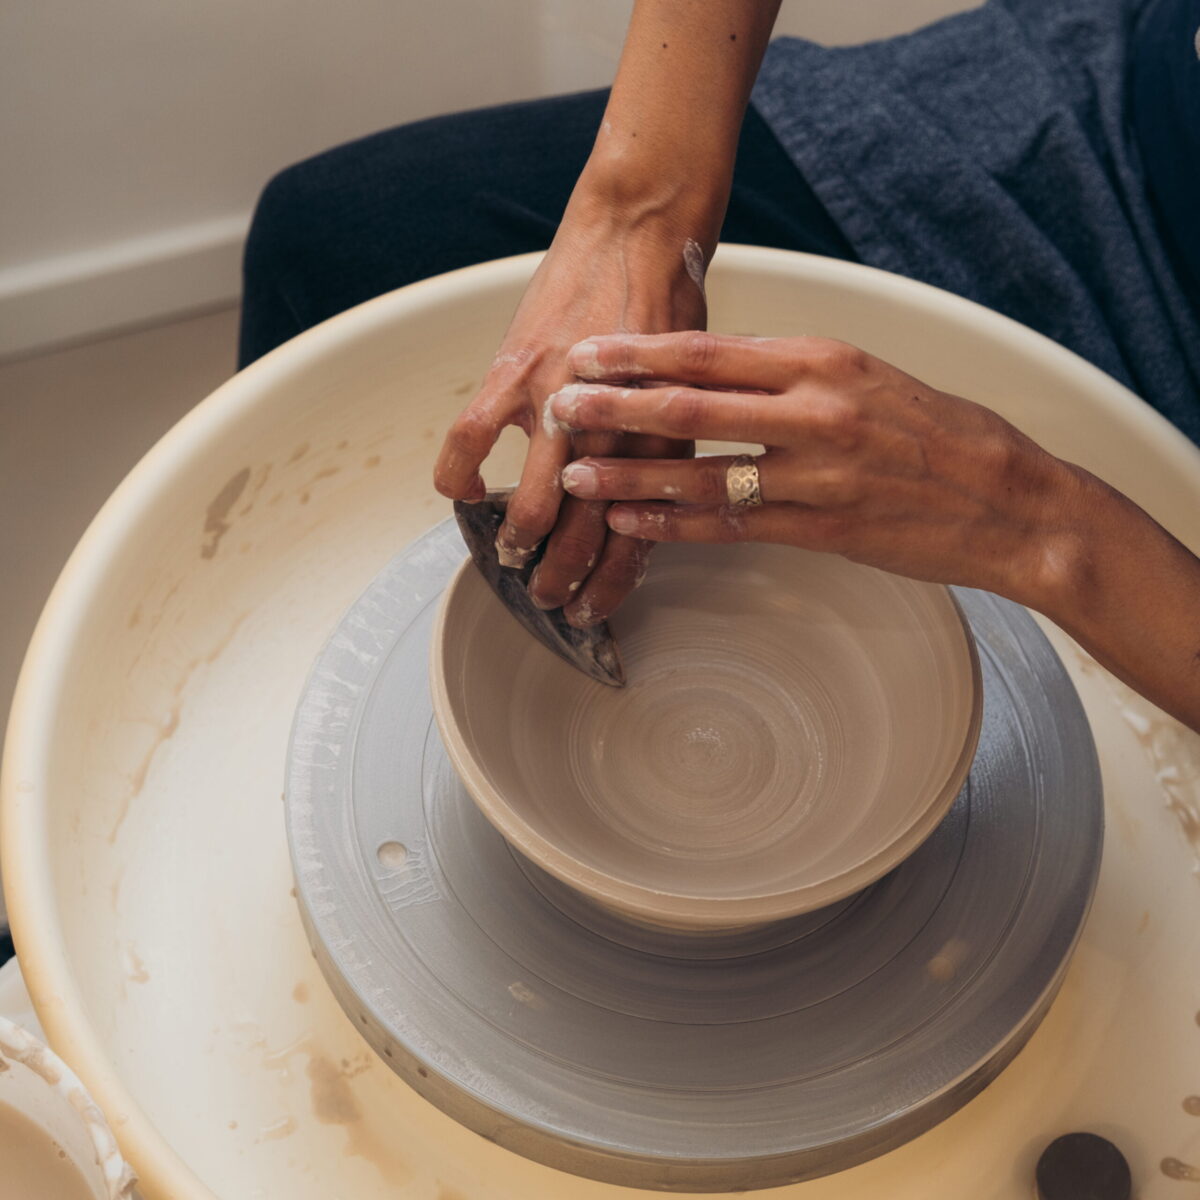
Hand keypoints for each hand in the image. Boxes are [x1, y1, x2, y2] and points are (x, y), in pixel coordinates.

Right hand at [432, 192, 703, 625]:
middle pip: (585, 532)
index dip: (612, 581)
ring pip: (535, 503)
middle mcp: (615, 432)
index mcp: (661, 441)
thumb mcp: (688, 390)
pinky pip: (469, 442)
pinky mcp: (515, 372)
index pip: (636, 534)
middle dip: (562, 579)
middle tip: (548, 599)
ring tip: (510, 556)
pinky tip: (465, 490)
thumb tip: (638, 498)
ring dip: (518, 542)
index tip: (594, 610)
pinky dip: (460, 474)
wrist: (642, 232)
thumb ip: (662, 443)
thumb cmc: (670, 307)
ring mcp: (559, 404)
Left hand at [550, 331, 1077, 605]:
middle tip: (558, 406)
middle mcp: (813, 409)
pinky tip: (634, 524)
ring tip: (576, 476)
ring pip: (702, 472)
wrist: (1008, 500)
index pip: (709, 351)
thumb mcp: (866, 375)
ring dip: (631, 474)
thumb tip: (720, 367)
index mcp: (821, 360)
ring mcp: (816, 472)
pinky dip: (676, 524)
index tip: (589, 351)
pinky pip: (732, 525)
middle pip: (691, 405)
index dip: (639, 352)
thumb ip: (791, 371)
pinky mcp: (821, 528)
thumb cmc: (937, 432)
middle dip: (614, 406)